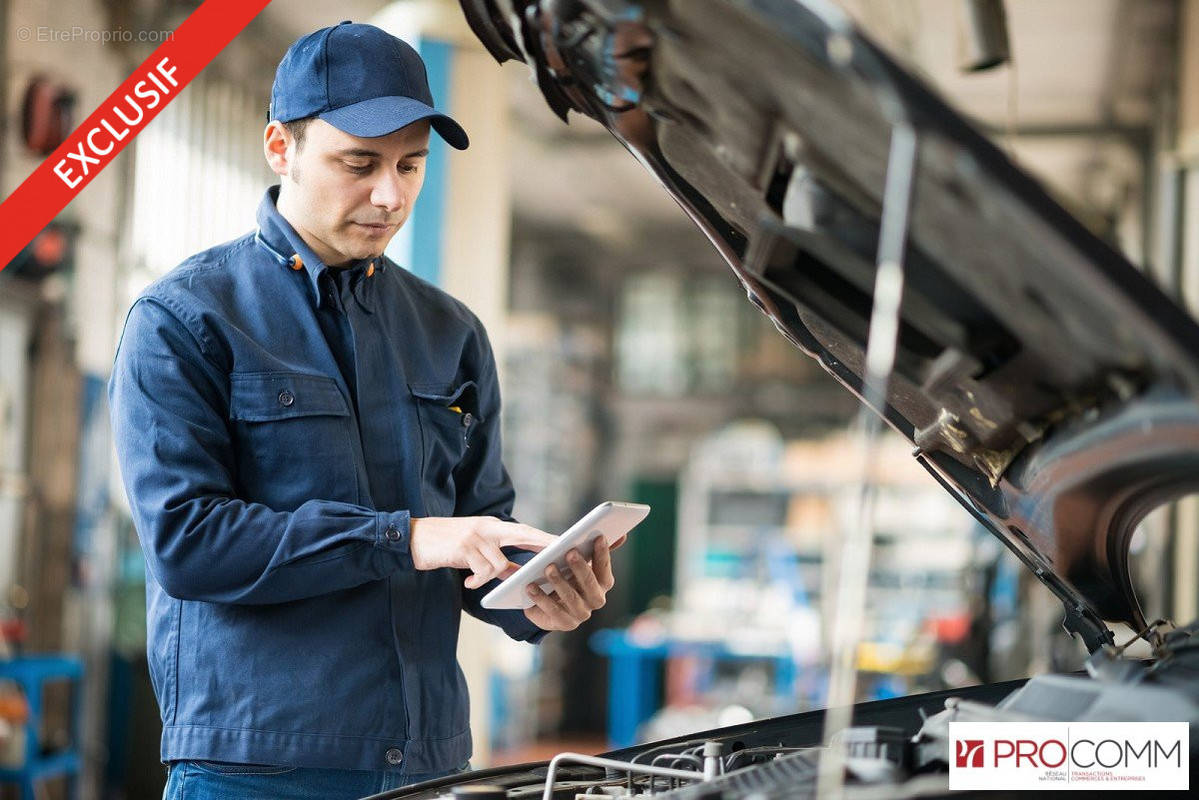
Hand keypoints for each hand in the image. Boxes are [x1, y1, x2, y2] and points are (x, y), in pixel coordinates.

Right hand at [410, 516, 556, 588]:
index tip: (564, 544)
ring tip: (473, 580)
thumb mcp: (474, 550)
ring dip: (489, 576)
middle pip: (523, 535)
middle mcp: (487, 528)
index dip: (544, 538)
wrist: (414, 538)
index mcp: (492, 527)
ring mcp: (476, 536)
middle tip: (557, 555)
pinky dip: (476, 580)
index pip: (524, 531)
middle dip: (541, 545)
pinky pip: (481, 570)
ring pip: (499, 563)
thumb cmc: (446, 545)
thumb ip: (496, 559)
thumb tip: (515, 574)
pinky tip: (467, 583)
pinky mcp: (463, 548)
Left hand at [523, 536, 616, 631]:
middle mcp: (595, 599)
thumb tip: (622, 536)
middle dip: (581, 568)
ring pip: (572, 599)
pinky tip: (530, 586)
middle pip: (591, 585)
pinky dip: (542, 598)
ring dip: (560, 583)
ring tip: (548, 568)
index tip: (598, 537)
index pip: (604, 569)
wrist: (541, 596)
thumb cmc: (561, 571)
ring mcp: (580, 614)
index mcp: (601, 582)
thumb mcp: (572, 556)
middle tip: (570, 552)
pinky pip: (553, 612)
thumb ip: (590, 547)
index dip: (603, 554)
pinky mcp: (563, 623)